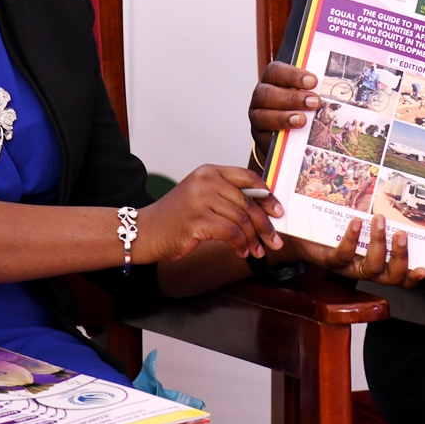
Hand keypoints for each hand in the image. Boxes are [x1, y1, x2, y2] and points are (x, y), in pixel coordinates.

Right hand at [136, 165, 284, 263]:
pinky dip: (241, 245)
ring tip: (258, 251)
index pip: (247, 178)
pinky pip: (231, 233)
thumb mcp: (201, 196)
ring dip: (254, 239)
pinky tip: (242, 252)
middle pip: (248, 202)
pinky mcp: (198, 220)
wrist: (146, 231)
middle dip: (266, 224)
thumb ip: (227, 196)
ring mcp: (201, 199)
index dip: (267, 195)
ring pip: (242, 220)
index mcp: (210, 171)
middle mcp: (206, 181)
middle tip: (275, 239)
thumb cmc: (176, 218)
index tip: (278, 211)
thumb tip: (262, 209)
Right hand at [249, 61, 322, 153]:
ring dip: (284, 117)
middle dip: (292, 98)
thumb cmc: (300, 106)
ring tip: (302, 121)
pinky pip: (264, 136)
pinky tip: (292, 134)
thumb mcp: (306, 92)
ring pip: (263, 115)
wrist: (287, 134)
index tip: (313, 81)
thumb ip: (314, 86)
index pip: (275, 71)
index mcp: (271, 80)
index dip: (293, 75)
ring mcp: (257, 116)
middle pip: (268, 93)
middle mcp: (261, 96)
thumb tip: (338, 81)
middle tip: (315, 102)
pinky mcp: (259, 135)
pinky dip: (279, 134)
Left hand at [281, 215, 424, 287]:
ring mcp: (348, 267)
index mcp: (377, 265)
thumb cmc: (337, 232)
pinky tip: (357, 222)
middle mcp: (365, 270)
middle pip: (389, 276)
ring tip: (380, 220)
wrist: (304, 239)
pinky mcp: (331, 261)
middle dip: (399, 257)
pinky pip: (344, 254)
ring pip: (370, 266)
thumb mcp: (362, 230)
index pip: (400, 278)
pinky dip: (352, 238)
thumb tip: (400, 204)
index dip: (412, 277)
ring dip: (379, 243)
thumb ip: (380, 224)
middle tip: (402, 235)